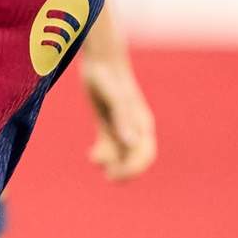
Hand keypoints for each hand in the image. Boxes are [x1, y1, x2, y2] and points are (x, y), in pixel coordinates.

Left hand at [83, 59, 156, 181]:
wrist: (100, 60)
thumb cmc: (108, 76)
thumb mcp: (114, 98)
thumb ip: (123, 119)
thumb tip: (132, 142)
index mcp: (141, 123)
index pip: (145, 154)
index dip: (133, 169)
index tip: (115, 173)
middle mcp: (134, 127)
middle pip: (136, 158)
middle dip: (125, 171)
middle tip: (109, 177)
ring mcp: (122, 126)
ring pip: (122, 155)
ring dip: (112, 164)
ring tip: (95, 159)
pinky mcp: (109, 124)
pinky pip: (110, 146)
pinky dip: (103, 155)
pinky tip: (92, 155)